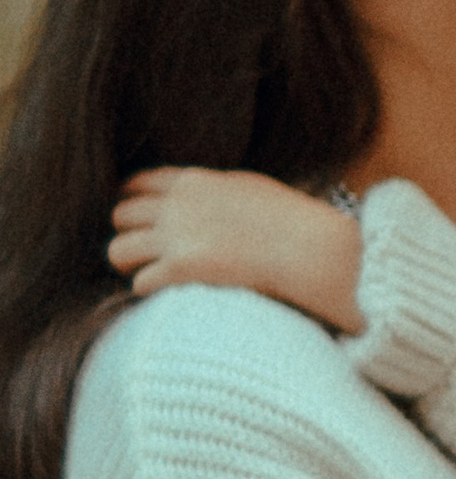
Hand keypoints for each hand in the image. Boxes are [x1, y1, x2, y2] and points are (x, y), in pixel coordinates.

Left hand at [107, 168, 363, 332]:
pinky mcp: (182, 266)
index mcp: (196, 182)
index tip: (144, 224)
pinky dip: (150, 291)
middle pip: (120, 215)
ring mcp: (177, 234)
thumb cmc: (295, 222)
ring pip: (117, 250)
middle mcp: (179, 204)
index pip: (137, 184)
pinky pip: (140, 282)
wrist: (315, 246)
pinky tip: (169, 297)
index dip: (135, 206)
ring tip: (150, 278)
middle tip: (145, 256)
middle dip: (129, 236)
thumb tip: (221, 198)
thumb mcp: (252, 190)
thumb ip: (223, 191)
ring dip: (131, 266)